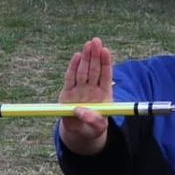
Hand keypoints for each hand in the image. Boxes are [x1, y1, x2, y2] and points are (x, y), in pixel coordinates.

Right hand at [57, 37, 113, 153]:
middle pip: (94, 69)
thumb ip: (92, 120)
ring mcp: (80, 89)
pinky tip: (76, 56)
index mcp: (104, 94)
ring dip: (85, 57)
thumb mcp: (97, 128)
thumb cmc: (92, 128)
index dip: (106, 63)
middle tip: (96, 41)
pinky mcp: (67, 92)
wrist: (80, 132)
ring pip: (83, 71)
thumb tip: (79, 111)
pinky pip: (70, 78)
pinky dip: (73, 68)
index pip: (106, 75)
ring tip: (88, 44)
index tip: (106, 51)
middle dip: (95, 55)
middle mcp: (92, 89)